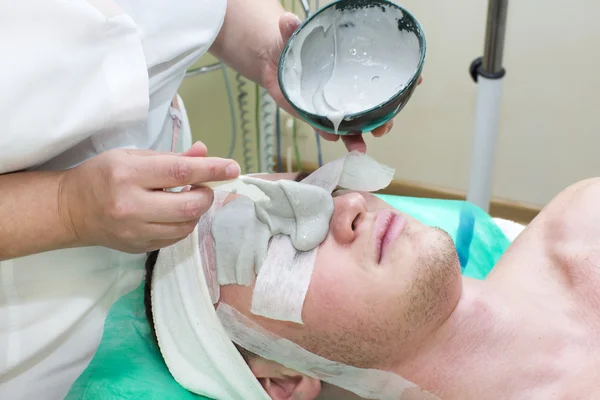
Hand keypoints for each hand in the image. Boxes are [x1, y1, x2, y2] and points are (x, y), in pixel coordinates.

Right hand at [58, 142, 240, 252]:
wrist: (70, 210)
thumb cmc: (102, 175)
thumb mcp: (132, 157)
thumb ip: (171, 157)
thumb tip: (205, 153)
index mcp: (129, 175)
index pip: (180, 172)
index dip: (211, 170)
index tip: (233, 168)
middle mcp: (131, 205)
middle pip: (189, 205)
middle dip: (206, 194)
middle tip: (203, 186)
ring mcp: (135, 231)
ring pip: (186, 225)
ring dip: (196, 210)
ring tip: (186, 198)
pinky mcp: (139, 247)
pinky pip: (175, 237)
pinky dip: (183, 223)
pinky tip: (173, 213)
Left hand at [261, 13, 422, 152]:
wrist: (273, 61)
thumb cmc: (293, 45)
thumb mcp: (294, 35)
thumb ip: (292, 29)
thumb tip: (288, 20)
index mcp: (351, 70)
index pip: (382, 76)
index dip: (401, 81)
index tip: (417, 80)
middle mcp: (346, 90)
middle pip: (372, 108)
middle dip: (383, 119)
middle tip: (386, 126)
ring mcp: (331, 104)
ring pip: (352, 124)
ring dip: (357, 136)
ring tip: (361, 147)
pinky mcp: (313, 114)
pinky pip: (324, 128)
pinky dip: (329, 134)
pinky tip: (332, 138)